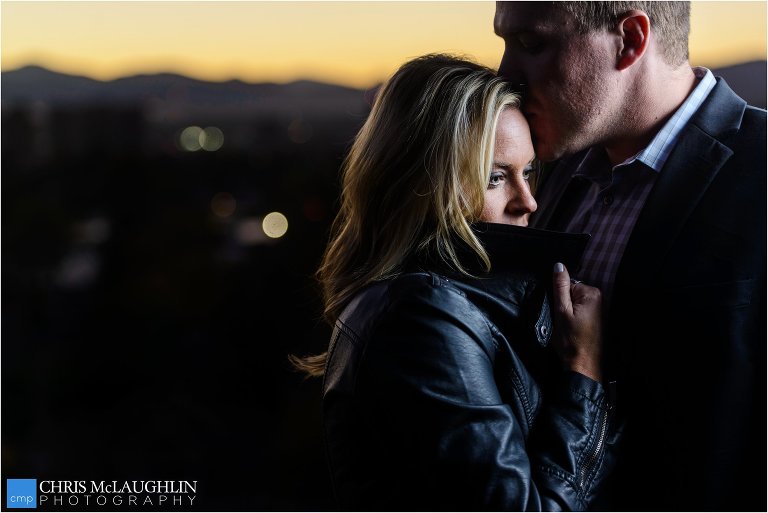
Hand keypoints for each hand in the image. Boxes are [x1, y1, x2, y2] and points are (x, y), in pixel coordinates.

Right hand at [551, 263, 602, 381]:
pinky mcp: (598, 319)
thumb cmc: (570, 340)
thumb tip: (558, 265)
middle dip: (565, 304)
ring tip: (568, 328)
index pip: (568, 284)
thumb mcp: (561, 311)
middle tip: (563, 321)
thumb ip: (560, 286)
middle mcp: (600, 298)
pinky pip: (581, 311)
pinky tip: (574, 331)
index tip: (559, 313)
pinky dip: (575, 319)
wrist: (583, 366)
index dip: (559, 298)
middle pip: (573, 292)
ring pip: (576, 303)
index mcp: (591, 293)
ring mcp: (600, 309)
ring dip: (569, 313)